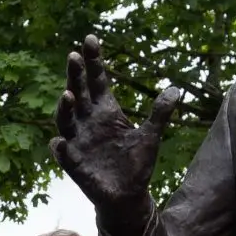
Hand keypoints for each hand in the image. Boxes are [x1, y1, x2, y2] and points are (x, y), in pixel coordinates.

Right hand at [51, 36, 178, 232]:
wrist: (129, 196)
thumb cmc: (137, 164)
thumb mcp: (151, 136)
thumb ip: (160, 113)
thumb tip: (175, 89)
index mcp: (106, 111)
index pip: (97, 80)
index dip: (94, 61)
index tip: (90, 39)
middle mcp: (88, 121)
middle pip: (79, 92)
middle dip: (75, 76)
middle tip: (74, 57)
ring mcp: (79, 141)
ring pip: (66, 119)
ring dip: (65, 108)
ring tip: (68, 94)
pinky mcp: (75, 163)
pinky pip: (63, 153)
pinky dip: (60, 147)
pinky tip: (60, 141)